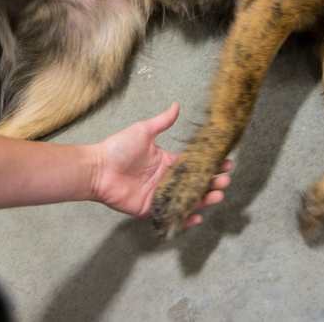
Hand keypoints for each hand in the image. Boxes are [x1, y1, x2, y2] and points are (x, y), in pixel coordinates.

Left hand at [92, 103, 231, 227]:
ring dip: (204, 199)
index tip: (226, 163)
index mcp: (166, 161)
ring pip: (186, 199)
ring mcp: (159, 195)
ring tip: (218, 195)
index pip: (193, 165)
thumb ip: (162, 122)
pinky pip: (170, 215)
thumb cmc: (118, 148)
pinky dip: (184, 217)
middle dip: (212, 183)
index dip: (210, 165)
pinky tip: (198, 215)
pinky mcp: (149, 209)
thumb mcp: (144, 131)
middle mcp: (165, 179)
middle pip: (194, 183)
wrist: (98, 168)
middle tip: (225, 181)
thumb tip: (177, 105)